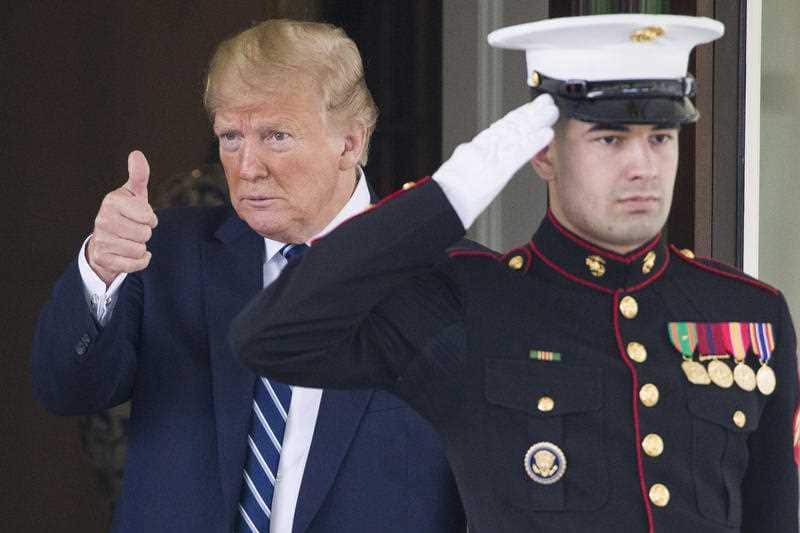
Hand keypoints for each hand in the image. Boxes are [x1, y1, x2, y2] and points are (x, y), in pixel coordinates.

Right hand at [86, 150, 157, 285]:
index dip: (149, 218)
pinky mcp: (103, 258)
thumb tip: (136, 154)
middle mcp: (102, 220)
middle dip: (145, 233)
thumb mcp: (133, 194)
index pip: (147, 216)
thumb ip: (139, 175)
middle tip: (135, 229)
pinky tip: (132, 254)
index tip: (142, 216)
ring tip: (131, 240)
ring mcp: (101, 240)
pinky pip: (134, 264)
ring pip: (139, 249)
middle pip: (144, 234)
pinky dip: (140, 261)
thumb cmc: (126, 213)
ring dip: (141, 247)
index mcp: (111, 201)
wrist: (106, 240)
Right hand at [433, 94, 558, 228]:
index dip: (516, 116)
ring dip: (536, 122)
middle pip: (511, 127)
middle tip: (546, 103)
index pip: (499, 129)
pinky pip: (519, 153)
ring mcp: (492, 156)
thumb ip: (466, 160)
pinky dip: (534, 142)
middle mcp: (484, 148)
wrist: (446, 199)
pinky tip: (546, 134)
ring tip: (550, 112)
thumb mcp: (455, 172)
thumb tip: (467, 154)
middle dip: (530, 113)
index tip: (528, 108)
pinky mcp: (500, 168)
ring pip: (517, 134)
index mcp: (474, 150)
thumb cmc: (448, 193)